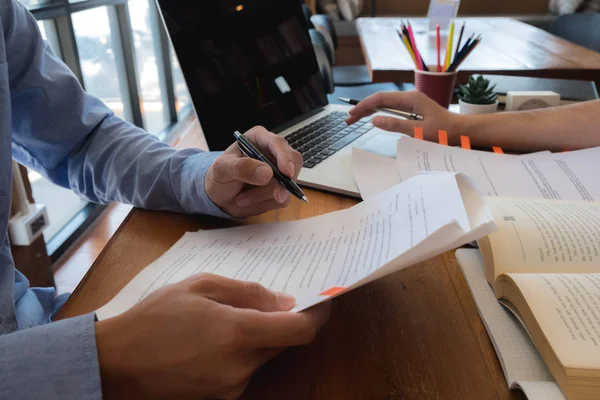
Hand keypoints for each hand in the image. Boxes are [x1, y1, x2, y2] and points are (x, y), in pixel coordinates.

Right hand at [96, 274, 330, 399]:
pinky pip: (246, 368)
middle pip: (283, 342)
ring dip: (260, 334)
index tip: (322, 301)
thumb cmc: (155, 316)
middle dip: (284, 320)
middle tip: (271, 300)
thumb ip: (247, 292)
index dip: (317, 315)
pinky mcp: (221, 396)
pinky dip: (244, 350)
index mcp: (237, 334)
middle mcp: (241, 366)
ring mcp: (231, 386)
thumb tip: (283, 302)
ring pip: (264, 354)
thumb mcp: (200, 287)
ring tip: (230, 316)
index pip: (299, 331)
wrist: (116, 362)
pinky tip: (218, 337)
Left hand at [205, 126, 302, 217]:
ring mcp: (279, 172)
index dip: (284, 157)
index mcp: (259, 139)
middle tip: (276, 195)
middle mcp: (273, 153)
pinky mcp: (280, 189)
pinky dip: (265, 203)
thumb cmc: (220, 175)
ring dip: (265, 196)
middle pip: (293, 163)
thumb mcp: (222, 169)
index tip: (286, 172)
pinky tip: (249, 200)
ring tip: (242, 197)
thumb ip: (242, 167)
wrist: (218, 195)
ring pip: (288, 185)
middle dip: (283, 182)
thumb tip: (267, 173)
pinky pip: (282, 199)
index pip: (278, 144)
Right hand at [345, 91, 464, 143]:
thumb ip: (395, 125)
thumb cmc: (444, 132)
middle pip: (380, 100)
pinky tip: (372, 117)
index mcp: (410, 99)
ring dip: (369, 110)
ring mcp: (411, 102)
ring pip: (385, 104)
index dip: (364, 106)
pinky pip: (392, 108)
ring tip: (355, 119)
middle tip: (348, 120)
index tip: (352, 114)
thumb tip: (374, 120)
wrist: (462, 131)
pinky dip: (379, 113)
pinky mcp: (413, 109)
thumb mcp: (419, 131)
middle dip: (363, 108)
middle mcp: (409, 97)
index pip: (380, 99)